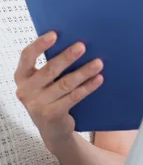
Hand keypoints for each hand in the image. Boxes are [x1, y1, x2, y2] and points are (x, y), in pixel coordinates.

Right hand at [14, 31, 103, 152]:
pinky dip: (87, 87)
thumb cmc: (50, 98)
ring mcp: (37, 105)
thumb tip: (75, 44)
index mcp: (22, 77)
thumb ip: (51, 67)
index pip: (27, 56)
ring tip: (98, 63)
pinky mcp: (52, 115)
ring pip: (64, 84)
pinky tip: (98, 79)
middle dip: (67, 57)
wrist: (53, 130)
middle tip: (82, 46)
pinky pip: (73, 97)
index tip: (55, 34)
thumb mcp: (44, 83)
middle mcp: (25, 91)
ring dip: (83, 72)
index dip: (40, 44)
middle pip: (50, 70)